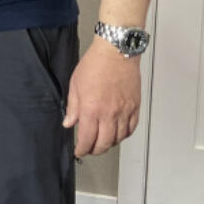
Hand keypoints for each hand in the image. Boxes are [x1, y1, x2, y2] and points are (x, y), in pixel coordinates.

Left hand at [62, 38, 140, 156]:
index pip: (86, 139)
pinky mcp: (134, 107)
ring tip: (102, 142)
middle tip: (90, 149)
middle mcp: (109, 113)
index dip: (82, 149)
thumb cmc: (95, 64)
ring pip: (118, 138)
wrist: (116, 52)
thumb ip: (72, 107)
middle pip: (104, 143)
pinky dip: (124, 135)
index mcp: (91, 109)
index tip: (79, 151)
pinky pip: (131, 128)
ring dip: (109, 144)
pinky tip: (118, 133)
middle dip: (95, 150)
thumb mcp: (75, 85)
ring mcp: (124, 111)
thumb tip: (68, 122)